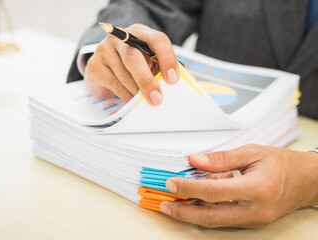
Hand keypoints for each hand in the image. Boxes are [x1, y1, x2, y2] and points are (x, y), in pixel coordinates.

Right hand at [84, 24, 179, 104]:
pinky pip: (113, 83)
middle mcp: (121, 38)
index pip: (157, 39)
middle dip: (147, 80)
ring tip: (145, 102)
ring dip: (136, 91)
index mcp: (140, 33)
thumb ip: (166, 70)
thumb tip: (191, 82)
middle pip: (134, 56)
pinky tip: (131, 102)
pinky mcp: (95, 65)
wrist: (104, 69)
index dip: (167, 58)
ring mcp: (105, 50)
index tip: (173, 79)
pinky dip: (125, 95)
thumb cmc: (132, 66)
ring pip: (123, 73)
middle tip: (157, 98)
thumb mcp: (150, 63)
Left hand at [160, 144, 317, 227]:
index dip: (189, 189)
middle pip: (212, 217)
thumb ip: (221, 159)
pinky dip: (209, 210)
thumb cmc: (282, 163)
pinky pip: (225, 218)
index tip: (171, 183)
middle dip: (184, 213)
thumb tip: (195, 161)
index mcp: (257, 188)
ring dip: (194, 213)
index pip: (214, 192)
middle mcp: (256, 210)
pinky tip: (200, 199)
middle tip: (165, 205)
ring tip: (176, 203)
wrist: (307, 180)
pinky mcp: (253, 222)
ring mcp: (255, 219)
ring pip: (217, 221)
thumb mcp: (251, 152)